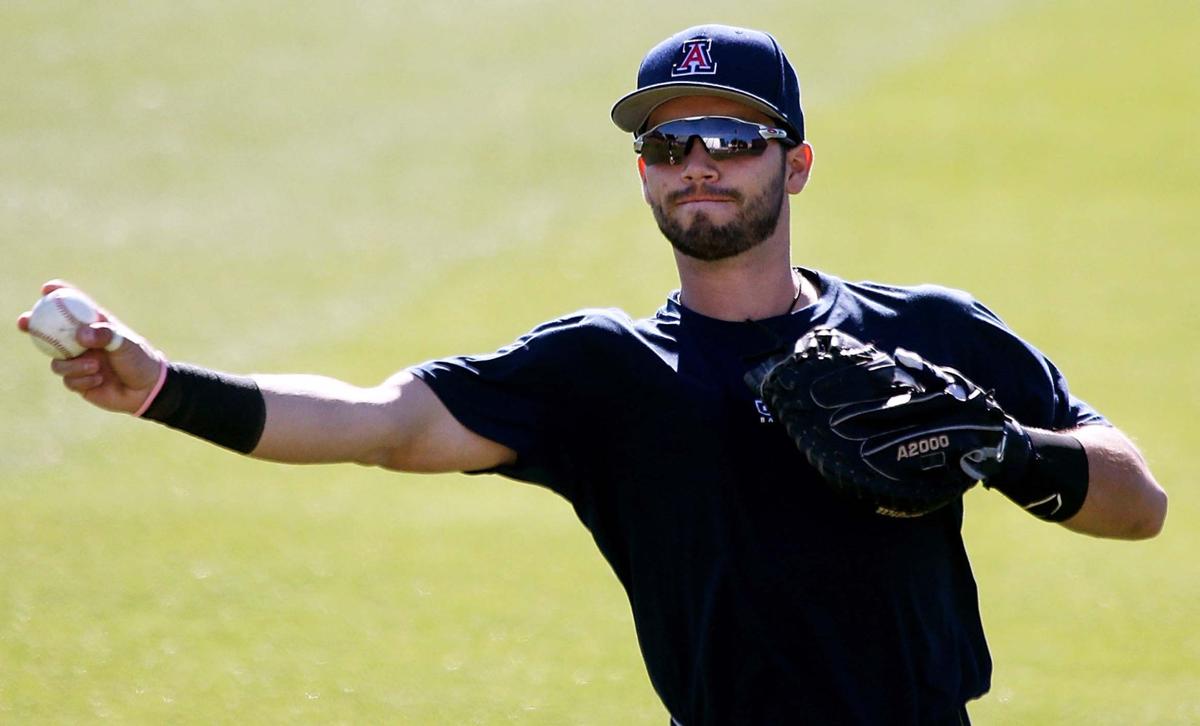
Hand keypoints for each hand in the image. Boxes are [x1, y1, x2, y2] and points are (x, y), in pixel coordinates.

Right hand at [17, 280, 166, 414]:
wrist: (147, 391)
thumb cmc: (140, 360)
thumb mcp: (126, 344)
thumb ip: (105, 336)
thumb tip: (80, 334)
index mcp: (95, 327)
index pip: (74, 307)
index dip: (59, 295)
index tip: (47, 289)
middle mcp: (83, 343)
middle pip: (51, 333)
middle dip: (34, 326)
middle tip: (25, 322)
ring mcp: (79, 362)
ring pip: (57, 362)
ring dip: (73, 365)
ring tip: (96, 366)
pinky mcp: (79, 381)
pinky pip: (68, 380)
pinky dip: (82, 380)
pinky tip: (99, 379)